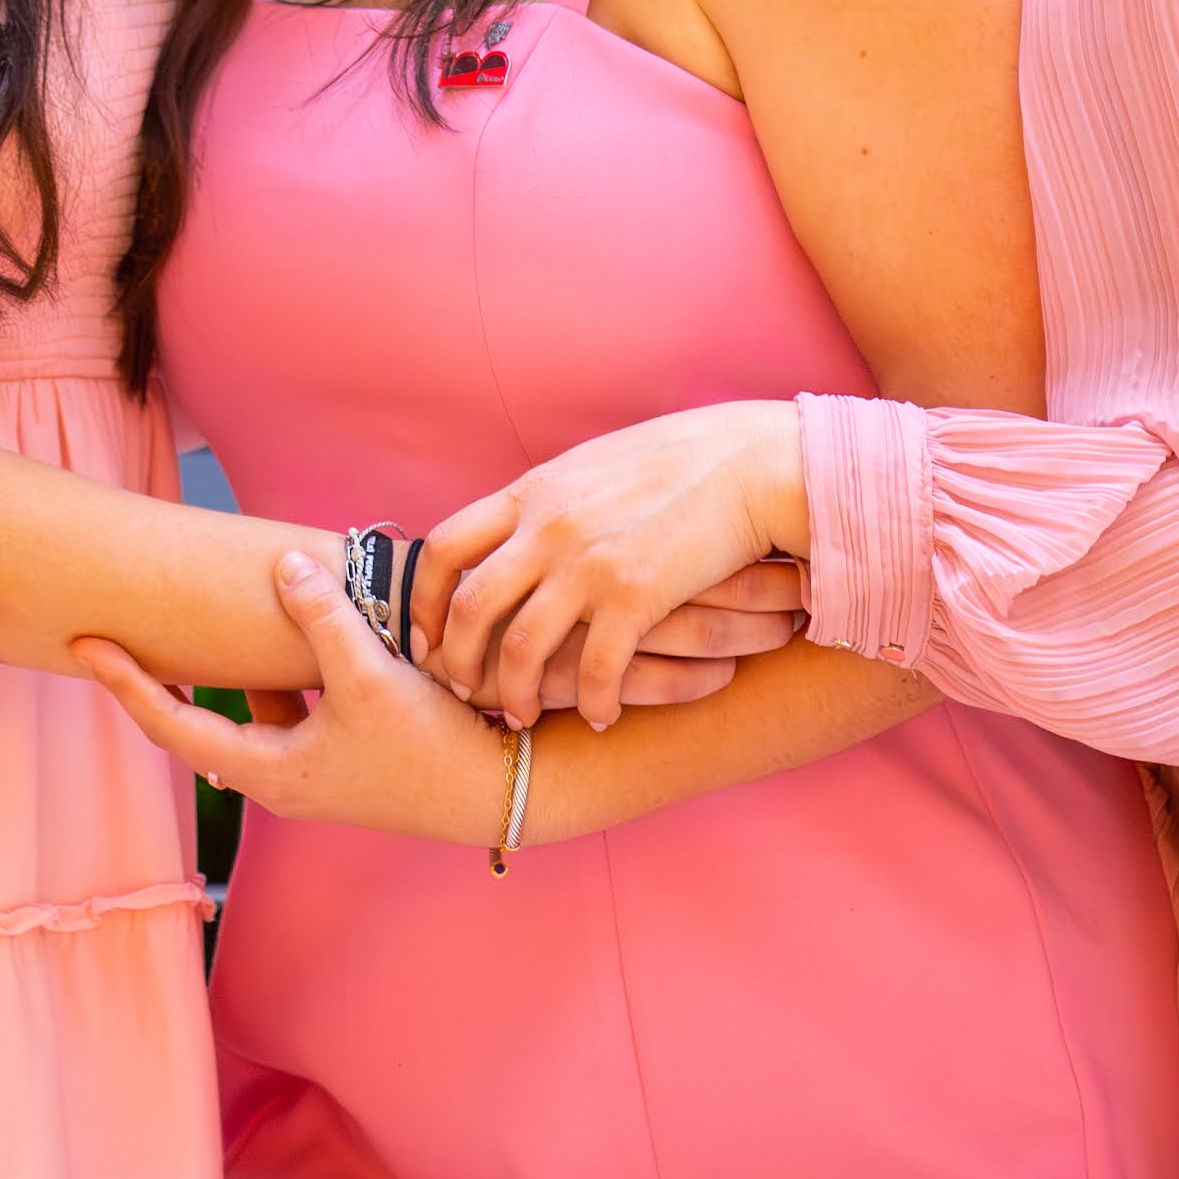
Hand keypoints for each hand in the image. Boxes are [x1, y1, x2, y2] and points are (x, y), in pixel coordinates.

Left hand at [76, 549, 519, 843]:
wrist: (498, 792)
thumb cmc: (432, 744)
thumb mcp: (371, 676)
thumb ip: (322, 618)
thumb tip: (280, 563)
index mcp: (270, 771)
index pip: (174, 725)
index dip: (127, 683)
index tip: (87, 644)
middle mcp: (280, 779)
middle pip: (196, 725)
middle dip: (157, 678)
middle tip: (116, 632)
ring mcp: (310, 772)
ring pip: (244, 716)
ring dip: (219, 676)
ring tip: (187, 629)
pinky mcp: (340, 758)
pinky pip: (285, 712)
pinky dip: (271, 677)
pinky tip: (282, 637)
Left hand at [419, 401, 805, 729]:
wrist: (753, 463)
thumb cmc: (683, 461)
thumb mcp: (595, 465)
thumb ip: (552, 498)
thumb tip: (521, 522)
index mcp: (534, 491)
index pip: (447, 547)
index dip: (424, 598)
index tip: (429, 635)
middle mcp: (549, 527)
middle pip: (469, 606)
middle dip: (458, 659)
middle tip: (464, 690)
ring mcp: (588, 563)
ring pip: (519, 648)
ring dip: (515, 693)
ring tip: (522, 717)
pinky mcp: (636, 596)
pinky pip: (594, 670)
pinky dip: (592, 703)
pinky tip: (602, 717)